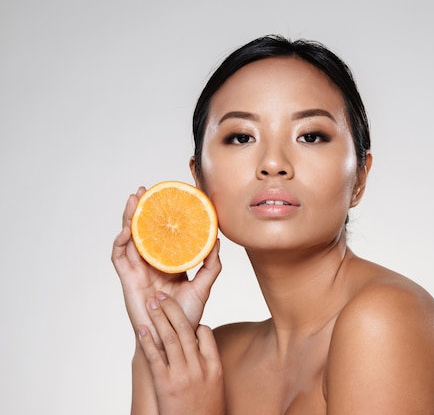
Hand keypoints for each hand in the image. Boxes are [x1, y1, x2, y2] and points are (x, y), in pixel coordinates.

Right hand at [111, 187, 220, 345]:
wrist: (173, 339)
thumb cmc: (186, 317)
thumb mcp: (203, 287)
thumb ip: (211, 266)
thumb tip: (217, 241)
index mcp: (167, 262)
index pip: (162, 234)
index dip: (161, 216)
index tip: (167, 197)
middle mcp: (151, 263)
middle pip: (142, 231)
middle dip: (141, 210)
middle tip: (144, 190)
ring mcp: (137, 270)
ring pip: (129, 238)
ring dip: (128, 218)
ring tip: (134, 200)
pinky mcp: (127, 280)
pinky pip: (120, 257)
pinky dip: (121, 242)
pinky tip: (127, 230)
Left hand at [139, 292, 224, 414]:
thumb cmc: (206, 412)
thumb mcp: (215, 385)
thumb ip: (209, 363)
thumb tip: (199, 345)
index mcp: (214, 366)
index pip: (205, 333)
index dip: (194, 323)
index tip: (186, 319)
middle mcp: (198, 367)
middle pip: (185, 330)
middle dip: (172, 309)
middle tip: (162, 296)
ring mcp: (181, 375)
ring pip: (170, 338)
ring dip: (159, 318)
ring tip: (151, 304)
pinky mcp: (165, 384)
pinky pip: (155, 357)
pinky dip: (148, 340)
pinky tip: (142, 328)